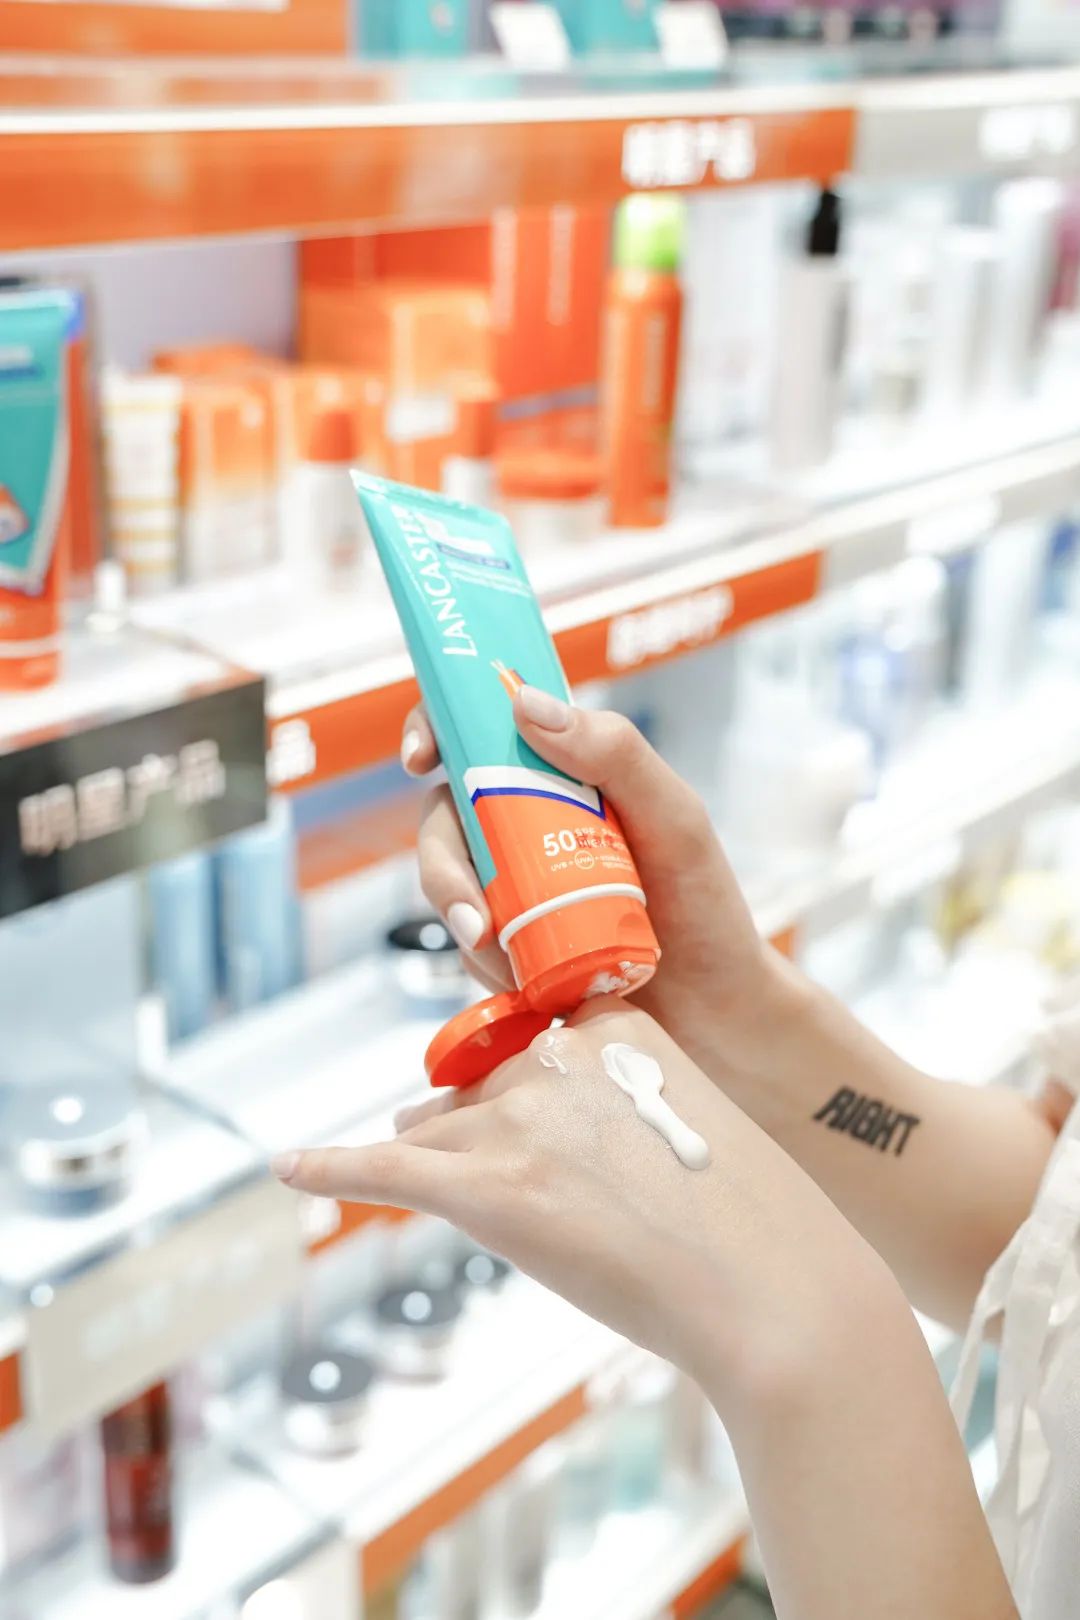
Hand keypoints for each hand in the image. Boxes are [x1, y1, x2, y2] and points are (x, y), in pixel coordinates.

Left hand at [273, 1000, 885, 1411]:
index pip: (528, 1047)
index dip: (522, 1095)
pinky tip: (290, 1167)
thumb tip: (532, 1123)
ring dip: (439, 1167)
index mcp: (612, 1025)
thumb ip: (609, 1102)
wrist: (776, 1290)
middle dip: (479, 1137)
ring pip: (440, 1137)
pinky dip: (332, 1168)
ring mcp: (519, 1121)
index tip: (538, 1128)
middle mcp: (556, 1058)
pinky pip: (387, 1170)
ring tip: (459, 1190)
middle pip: (476, 1093)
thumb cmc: (747, 1219)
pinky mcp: (487, 1189)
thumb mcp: (687, 1120)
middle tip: (532, 1191)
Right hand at [401, 689, 797, 1083]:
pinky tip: (525, 987)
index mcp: (561, 776)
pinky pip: (469, 949)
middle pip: (445, 819)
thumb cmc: (704, 903)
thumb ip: (613, 752)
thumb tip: (525, 704)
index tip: (421, 759)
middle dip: (444, 870)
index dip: (434, 730)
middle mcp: (526, 823)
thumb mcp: (673, 815)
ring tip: (515, 968)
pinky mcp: (511, 946)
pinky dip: (486, 968)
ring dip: (466, 927)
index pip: (480, 732)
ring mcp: (514, 886)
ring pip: (449, 887)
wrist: (716, 1009)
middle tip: (473, 920)